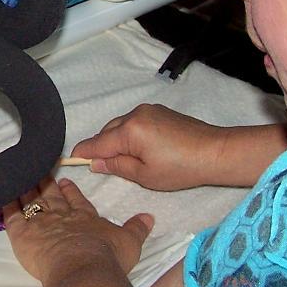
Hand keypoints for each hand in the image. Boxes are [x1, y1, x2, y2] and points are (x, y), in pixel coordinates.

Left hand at [4, 177, 153, 282]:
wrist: (83, 269)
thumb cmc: (107, 258)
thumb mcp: (130, 242)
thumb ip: (137, 228)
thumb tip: (149, 217)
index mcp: (85, 217)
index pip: (77, 201)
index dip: (71, 191)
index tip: (67, 181)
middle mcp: (62, 216)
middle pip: (52, 197)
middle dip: (46, 184)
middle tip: (40, 172)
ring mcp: (41, 224)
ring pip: (32, 202)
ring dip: (27, 190)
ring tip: (21, 178)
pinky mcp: (22, 235)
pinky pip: (12, 218)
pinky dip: (8, 207)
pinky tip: (4, 197)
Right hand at [72, 103, 226, 190]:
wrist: (215, 152)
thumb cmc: (180, 168)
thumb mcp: (145, 175)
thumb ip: (116, 166)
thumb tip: (95, 162)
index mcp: (130, 130)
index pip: (98, 142)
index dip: (83, 152)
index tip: (71, 158)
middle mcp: (135, 114)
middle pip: (107, 132)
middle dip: (101, 147)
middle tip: (99, 165)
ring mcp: (148, 110)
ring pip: (120, 125)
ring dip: (116, 140)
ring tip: (123, 160)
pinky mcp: (159, 111)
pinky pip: (134, 122)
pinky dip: (129, 134)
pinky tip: (138, 149)